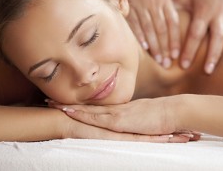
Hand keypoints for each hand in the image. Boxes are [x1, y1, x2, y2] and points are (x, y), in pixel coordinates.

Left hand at [49, 96, 199, 140]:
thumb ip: (134, 123)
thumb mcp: (145, 120)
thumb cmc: (163, 117)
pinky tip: (68, 110)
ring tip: (50, 102)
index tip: (65, 100)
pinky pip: (96, 117)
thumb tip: (128, 126)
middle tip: (48, 97)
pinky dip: (81, 113)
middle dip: (67, 101)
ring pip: (87, 109)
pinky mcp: (120, 120)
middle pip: (87, 105)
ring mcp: (116, 113)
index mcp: (120, 110)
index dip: (80, 104)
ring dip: (68, 106)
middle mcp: (115, 109)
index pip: (96, 107)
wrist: (174, 112)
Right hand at [116, 0, 179, 67]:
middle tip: (168, 64)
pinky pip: (134, 22)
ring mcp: (140, 2)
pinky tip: (143, 48)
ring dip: (155, 46)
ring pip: (150, 28)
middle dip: (166, 48)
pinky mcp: (126, 3)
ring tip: (159, 60)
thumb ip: (163, 7)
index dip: (175, 40)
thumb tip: (168, 27)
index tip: (177, 55)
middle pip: (162, 29)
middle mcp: (154, 2)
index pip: (173, 23)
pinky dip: (139, 36)